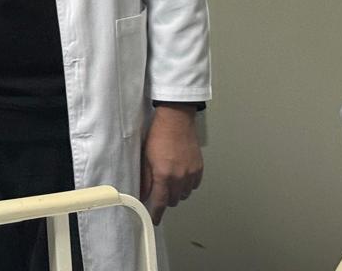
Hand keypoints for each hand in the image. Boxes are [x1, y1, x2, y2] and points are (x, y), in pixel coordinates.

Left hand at [139, 104, 202, 224]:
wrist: (176, 120)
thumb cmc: (158, 135)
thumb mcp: (146, 157)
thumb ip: (145, 179)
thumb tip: (142, 194)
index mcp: (164, 175)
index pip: (160, 202)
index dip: (157, 213)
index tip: (154, 220)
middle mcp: (180, 177)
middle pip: (173, 200)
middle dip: (166, 199)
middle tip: (159, 191)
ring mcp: (191, 173)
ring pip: (184, 194)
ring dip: (177, 192)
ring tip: (170, 181)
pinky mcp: (199, 168)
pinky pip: (194, 185)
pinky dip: (187, 184)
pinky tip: (181, 176)